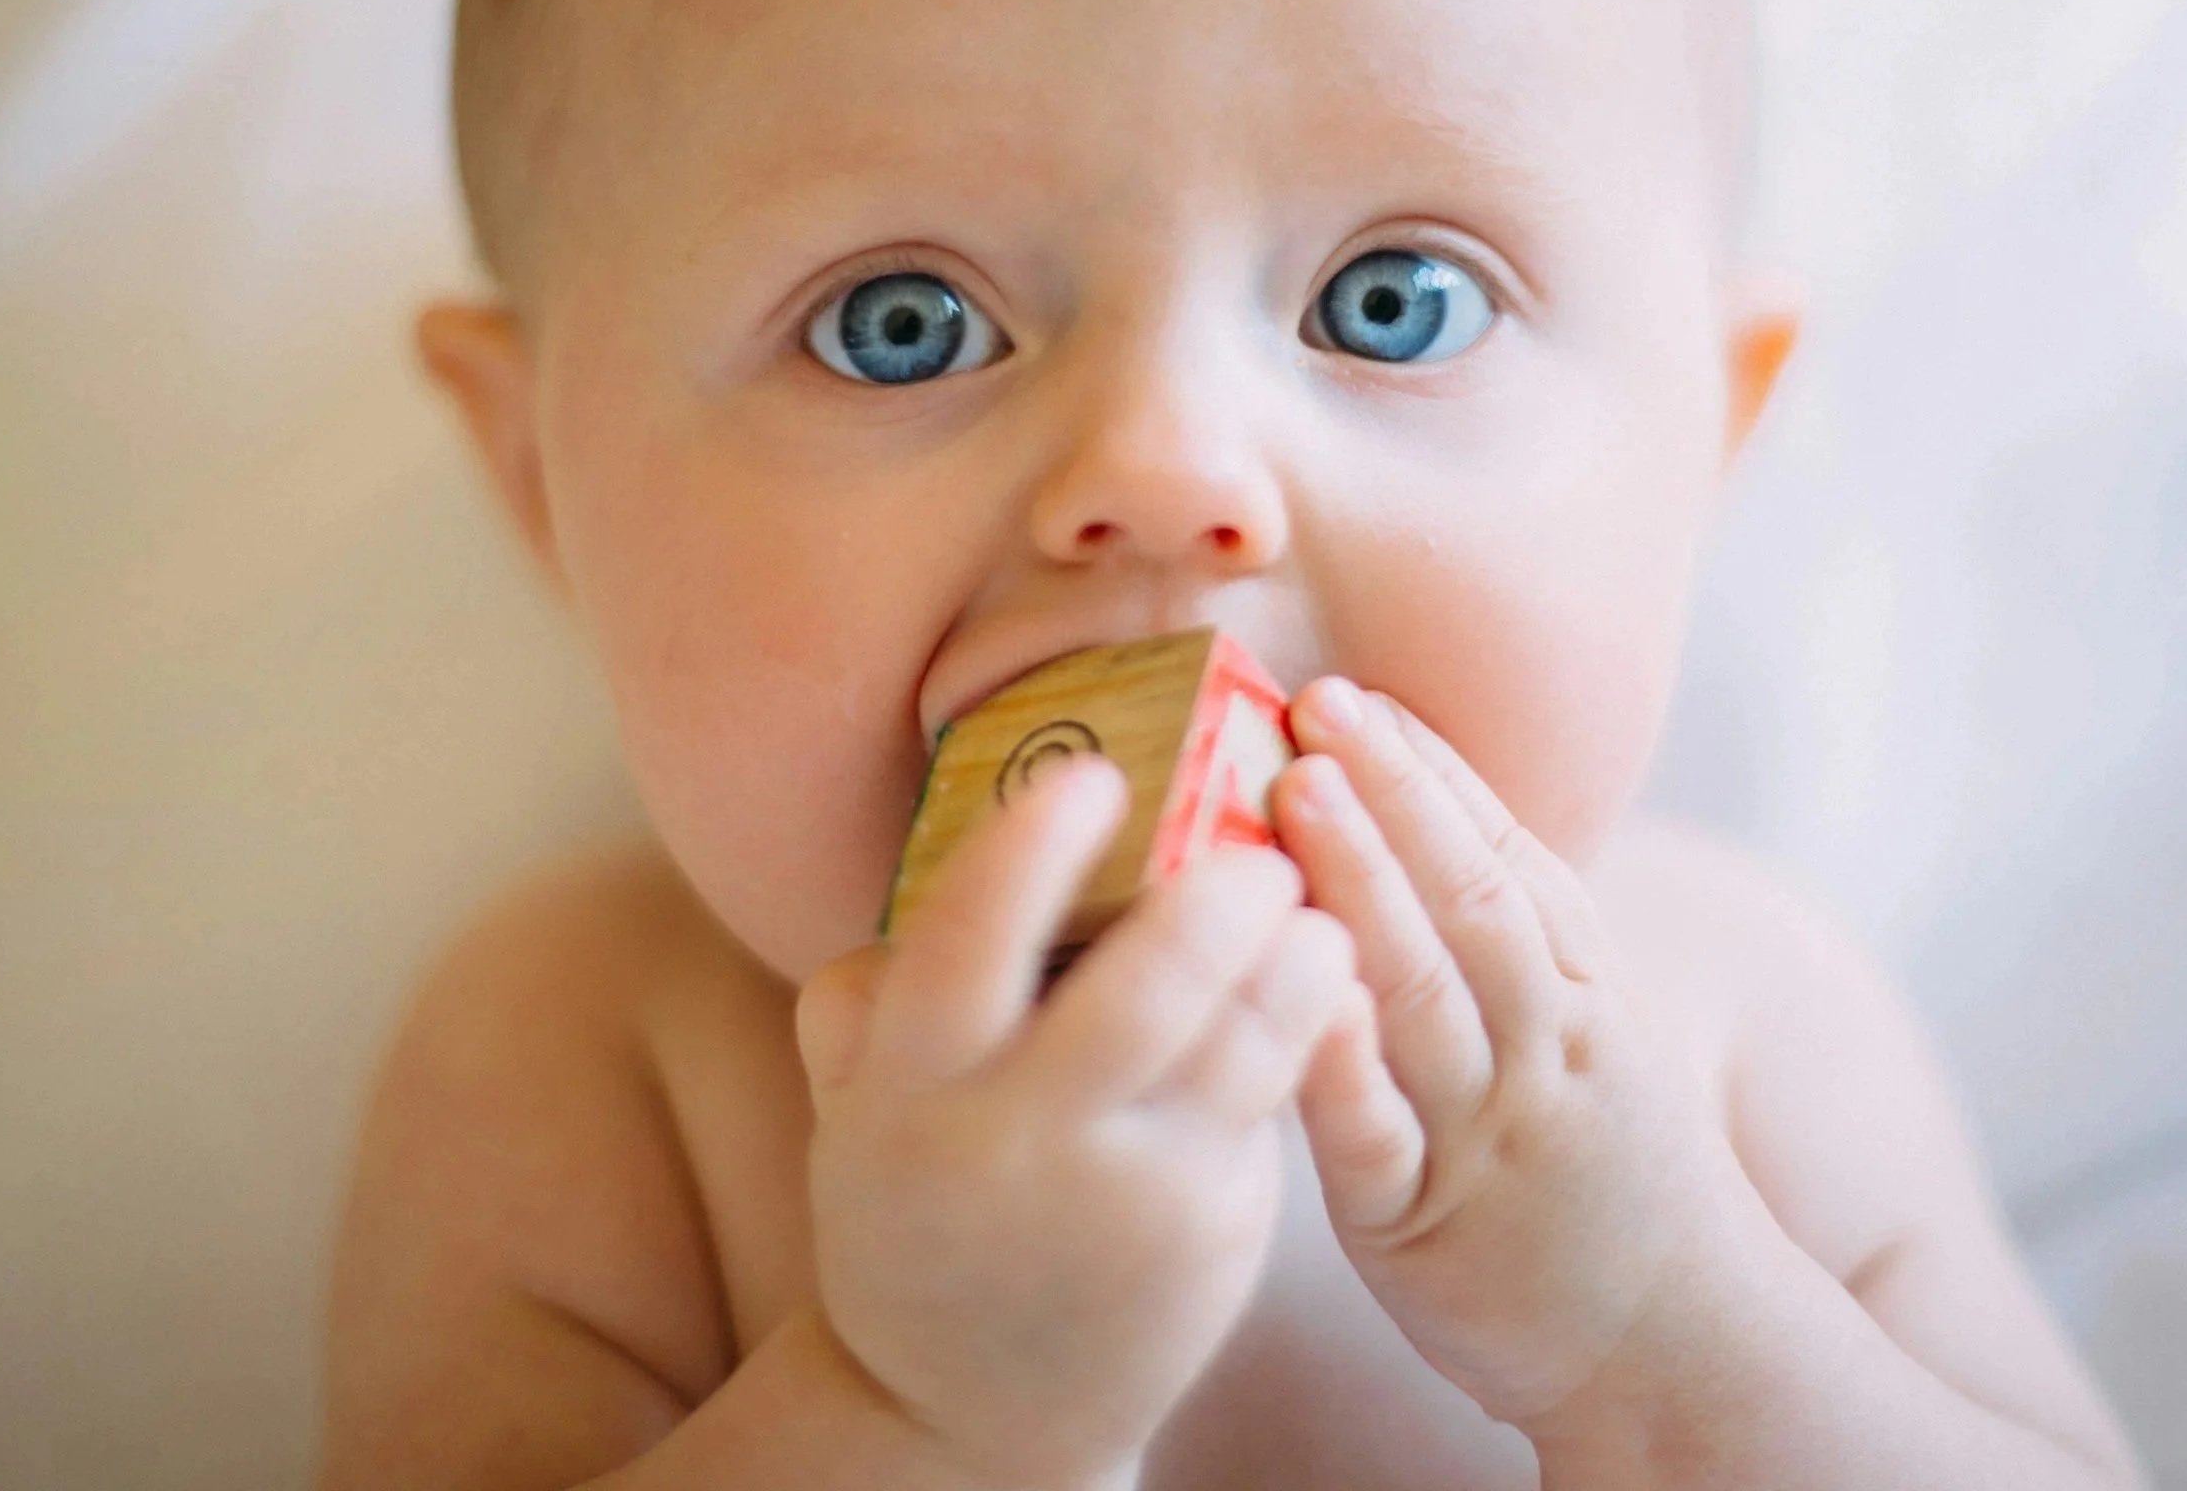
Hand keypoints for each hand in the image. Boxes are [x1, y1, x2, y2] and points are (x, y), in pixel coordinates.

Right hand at [795, 754, 1358, 1490]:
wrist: (969, 1409)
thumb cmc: (921, 1208)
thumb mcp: (860, 1112)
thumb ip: (871, 1000)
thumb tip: (924, 869)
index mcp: (914, 1090)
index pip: (968, 945)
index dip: (1032, 852)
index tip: (1092, 776)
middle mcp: (1021, 1142)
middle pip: (1144, 994)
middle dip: (1216, 901)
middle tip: (1256, 843)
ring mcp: (1128, 1196)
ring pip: (1240, 1045)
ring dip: (1294, 958)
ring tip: (1312, 904)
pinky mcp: (1212, 1230)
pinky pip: (1273, 1100)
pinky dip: (1311, 1023)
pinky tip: (1326, 974)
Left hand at [1273, 679, 1755, 1440]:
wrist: (1682, 1347)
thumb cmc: (1607, 1169)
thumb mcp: (1594, 1033)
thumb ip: (1517, 938)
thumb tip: (1422, 816)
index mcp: (1581, 991)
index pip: (1509, 856)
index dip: (1433, 771)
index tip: (1365, 694)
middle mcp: (1543, 1044)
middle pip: (1471, 900)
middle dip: (1394, 794)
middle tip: (1320, 704)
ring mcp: (1487, 1132)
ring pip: (1424, 991)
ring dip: (1362, 883)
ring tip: (1298, 791)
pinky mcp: (1423, 1222)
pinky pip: (1377, 1135)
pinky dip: (1340, 1062)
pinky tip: (1296, 992)